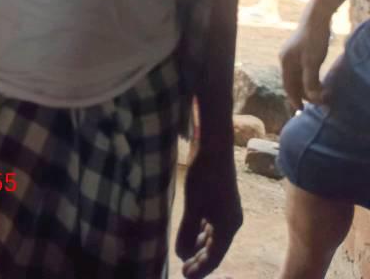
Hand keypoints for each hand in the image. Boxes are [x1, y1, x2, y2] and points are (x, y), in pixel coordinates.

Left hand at [176, 148, 242, 277]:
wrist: (213, 147)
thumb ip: (187, 232)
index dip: (200, 269)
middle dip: (200, 260)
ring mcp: (227, 210)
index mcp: (228, 227)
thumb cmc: (203, 177)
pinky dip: (202, 232)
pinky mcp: (222, 200)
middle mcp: (231, 221)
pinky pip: (213, 224)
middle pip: (215, 249)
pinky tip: (192, 232)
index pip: (214, 257)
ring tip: (185, 253)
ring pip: (214, 236)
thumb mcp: (192, 207)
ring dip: (200, 246)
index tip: (184, 275)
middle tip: (183, 269)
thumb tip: (181, 255)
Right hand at [280, 10, 330, 108]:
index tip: (301, 110)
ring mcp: (292, 54)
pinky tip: (316, 81)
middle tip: (315, 104)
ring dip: (307, 86)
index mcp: (285, 62)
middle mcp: (286, 59)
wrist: (316, 18)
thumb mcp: (312, 62)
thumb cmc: (313, 40)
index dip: (294, 99)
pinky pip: (302, 70)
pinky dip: (309, 78)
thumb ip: (310, 81)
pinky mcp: (300, 51)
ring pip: (298, 76)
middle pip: (292, 82)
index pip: (288, 85)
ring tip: (318, 95)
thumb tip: (312, 99)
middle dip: (302, 94)